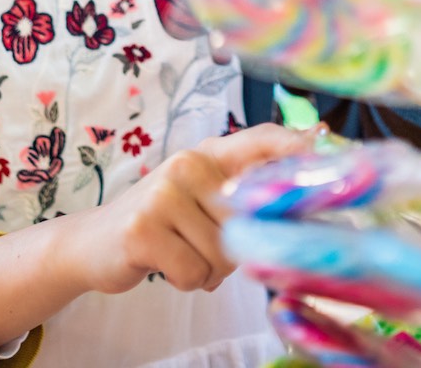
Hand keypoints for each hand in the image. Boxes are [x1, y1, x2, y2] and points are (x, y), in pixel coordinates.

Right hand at [72, 124, 312, 295]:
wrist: (94, 243)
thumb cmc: (162, 225)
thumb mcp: (200, 200)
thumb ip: (242, 196)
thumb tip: (304, 207)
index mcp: (207, 155)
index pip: (259, 140)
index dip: (295, 145)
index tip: (326, 143)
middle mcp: (187, 165)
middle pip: (249, 221)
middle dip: (237, 249)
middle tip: (203, 245)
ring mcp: (163, 195)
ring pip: (224, 254)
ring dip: (208, 270)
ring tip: (180, 254)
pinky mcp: (143, 229)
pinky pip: (194, 272)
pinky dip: (185, 281)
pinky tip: (165, 265)